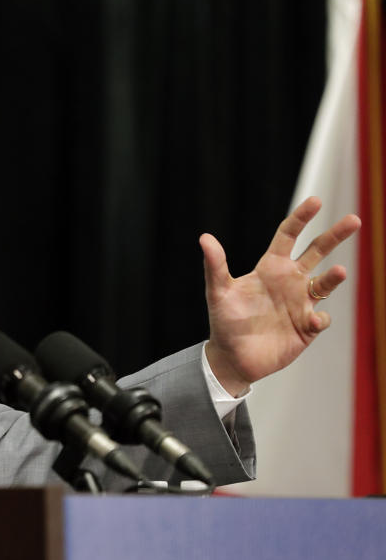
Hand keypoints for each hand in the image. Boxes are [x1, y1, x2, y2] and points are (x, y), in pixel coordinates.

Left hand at [201, 196, 360, 395]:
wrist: (233, 358)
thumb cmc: (225, 322)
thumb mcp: (218, 292)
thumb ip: (215, 266)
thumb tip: (204, 237)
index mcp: (270, 267)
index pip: (289, 235)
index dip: (301, 218)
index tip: (315, 201)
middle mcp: (290, 281)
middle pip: (318, 251)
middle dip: (335, 235)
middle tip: (354, 219)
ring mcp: (301, 303)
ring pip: (326, 284)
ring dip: (333, 278)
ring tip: (338, 272)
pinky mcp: (307, 327)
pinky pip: (321, 318)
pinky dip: (320, 317)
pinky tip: (312, 321)